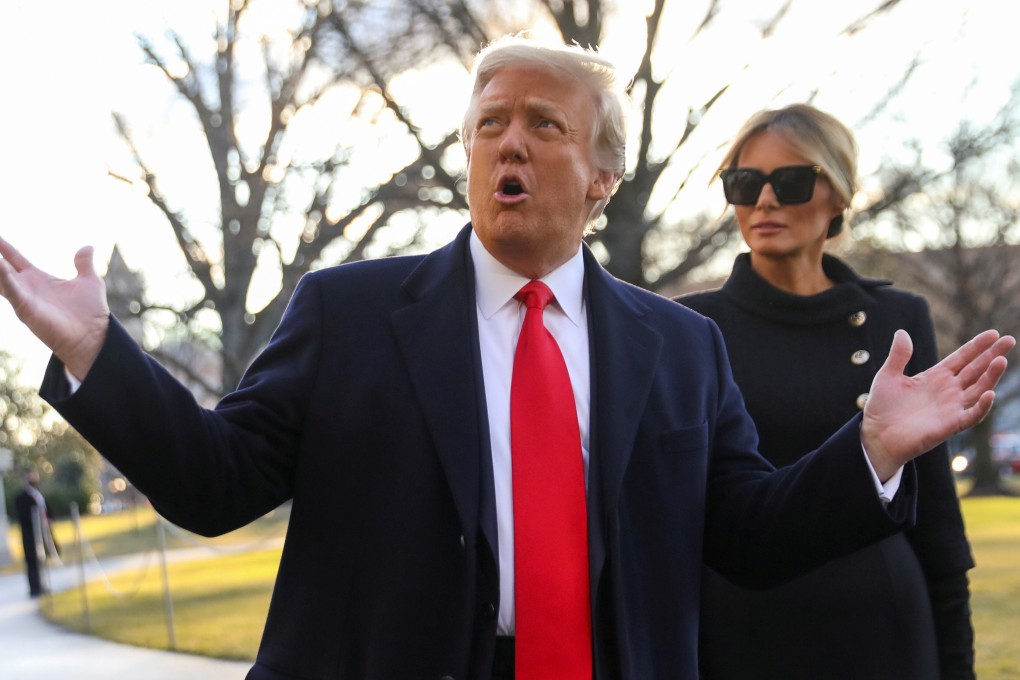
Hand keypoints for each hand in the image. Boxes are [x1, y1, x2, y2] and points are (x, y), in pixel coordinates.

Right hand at [0, 237, 109, 379]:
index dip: (5, 248)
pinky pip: (11, 291)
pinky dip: (4, 278)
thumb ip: (84, 264)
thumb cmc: (91, 313)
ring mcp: (25, 299)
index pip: (15, 259)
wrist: (94, 337)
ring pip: (2, 279)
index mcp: (39, 279)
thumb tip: (87, 247)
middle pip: (2, 268)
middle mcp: (27, 288)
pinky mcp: (26, 309)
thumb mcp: (89, 281)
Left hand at [862, 329, 1014, 480]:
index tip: (993, 333)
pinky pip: (971, 416)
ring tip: (1001, 360)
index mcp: (935, 377)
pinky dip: (982, 406)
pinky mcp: (950, 425)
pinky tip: (989, 393)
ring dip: (991, 376)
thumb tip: (902, 332)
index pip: (962, 358)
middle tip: (1010, 340)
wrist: (876, 435)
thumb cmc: (882, 407)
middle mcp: (948, 391)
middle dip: (992, 355)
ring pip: (978, 389)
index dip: (977, 346)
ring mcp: (951, 408)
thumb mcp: (888, 376)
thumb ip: (899, 355)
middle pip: (976, 370)